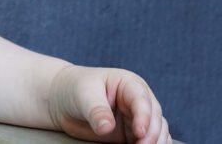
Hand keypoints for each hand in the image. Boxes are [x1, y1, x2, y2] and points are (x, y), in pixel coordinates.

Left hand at [47, 65, 170, 143]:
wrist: (64, 100)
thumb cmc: (74, 89)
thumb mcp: (83, 95)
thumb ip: (96, 110)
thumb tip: (106, 128)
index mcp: (129, 84)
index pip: (142, 100)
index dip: (144, 116)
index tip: (139, 133)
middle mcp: (138, 100)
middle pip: (154, 118)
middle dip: (151, 135)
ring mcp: (138, 118)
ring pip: (158, 131)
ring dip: (155, 142)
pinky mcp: (134, 134)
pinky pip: (150, 141)